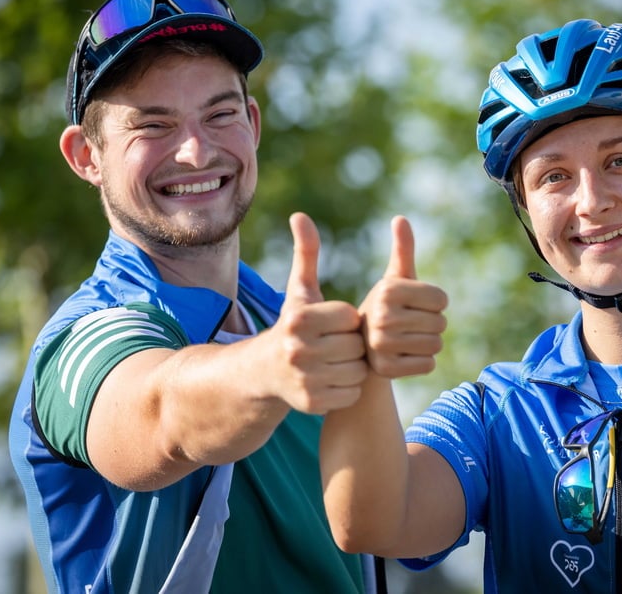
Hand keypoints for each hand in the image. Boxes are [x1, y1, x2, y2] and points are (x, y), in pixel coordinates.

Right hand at [267, 212, 367, 412]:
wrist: (265, 372)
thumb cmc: (292, 326)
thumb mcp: (299, 291)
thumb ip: (306, 254)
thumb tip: (300, 216)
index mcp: (298, 319)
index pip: (351, 318)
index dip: (347, 321)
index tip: (332, 324)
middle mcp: (297, 350)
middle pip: (356, 346)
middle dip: (351, 345)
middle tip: (333, 346)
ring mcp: (304, 380)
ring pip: (357, 372)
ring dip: (351, 367)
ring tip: (332, 362)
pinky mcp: (311, 404)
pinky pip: (351, 394)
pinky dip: (347, 389)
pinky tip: (330, 380)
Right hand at [360, 216, 447, 378]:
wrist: (356, 345)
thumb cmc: (381, 309)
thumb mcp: (392, 280)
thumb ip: (402, 250)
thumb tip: (401, 219)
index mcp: (386, 290)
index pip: (441, 299)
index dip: (434, 303)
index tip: (414, 305)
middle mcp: (381, 316)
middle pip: (440, 324)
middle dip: (430, 325)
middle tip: (408, 326)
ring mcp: (381, 345)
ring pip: (435, 346)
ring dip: (426, 345)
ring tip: (405, 341)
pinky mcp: (385, 370)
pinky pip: (428, 366)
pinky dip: (420, 363)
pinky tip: (402, 358)